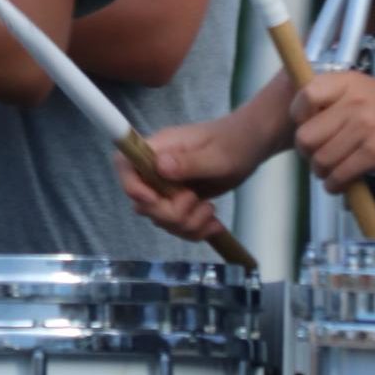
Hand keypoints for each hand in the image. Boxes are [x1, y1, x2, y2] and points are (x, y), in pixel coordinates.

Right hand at [114, 113, 260, 246]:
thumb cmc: (234, 143)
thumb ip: (189, 163)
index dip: (131, 186)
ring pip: (160, 219)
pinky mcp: (180, 201)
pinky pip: (176, 226)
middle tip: (196, 201)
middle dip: (169, 213)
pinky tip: (214, 223)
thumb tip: (160, 166)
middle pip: (143, 203)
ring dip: (186, 224)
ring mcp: (168, 187)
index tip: (154, 199)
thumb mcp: (216, 156)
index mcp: (159, 149)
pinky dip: (194, 231)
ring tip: (210, 210)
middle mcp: (157, 169)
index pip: (125, 165)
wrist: (249, 145)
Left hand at [292, 74, 374, 192]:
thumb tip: (305, 122)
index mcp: (348, 82)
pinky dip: (335, 184)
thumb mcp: (368, 92)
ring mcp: (365, 127)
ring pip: (321, 159)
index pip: (305, 95)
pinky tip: (340, 184)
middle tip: (316, 157)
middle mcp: (354, 101)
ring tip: (329, 173)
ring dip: (321, 172)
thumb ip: (337, 101)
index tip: (305, 127)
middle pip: (307, 134)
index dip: (298, 117)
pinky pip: (341, 174)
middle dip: (307, 153)